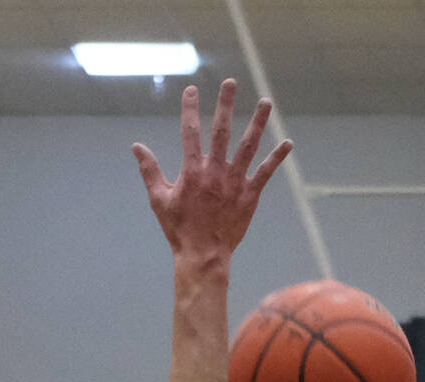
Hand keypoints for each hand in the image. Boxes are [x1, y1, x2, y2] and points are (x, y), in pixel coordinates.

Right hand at [133, 80, 289, 262]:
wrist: (203, 257)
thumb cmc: (179, 230)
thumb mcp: (159, 200)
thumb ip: (149, 171)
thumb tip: (137, 146)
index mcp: (192, 172)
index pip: (189, 132)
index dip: (190, 109)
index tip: (192, 89)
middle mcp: (215, 173)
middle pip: (221, 131)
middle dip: (225, 104)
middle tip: (230, 82)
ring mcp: (235, 183)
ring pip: (248, 146)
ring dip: (258, 122)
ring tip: (266, 102)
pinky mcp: (250, 196)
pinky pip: (266, 173)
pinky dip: (277, 157)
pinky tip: (287, 142)